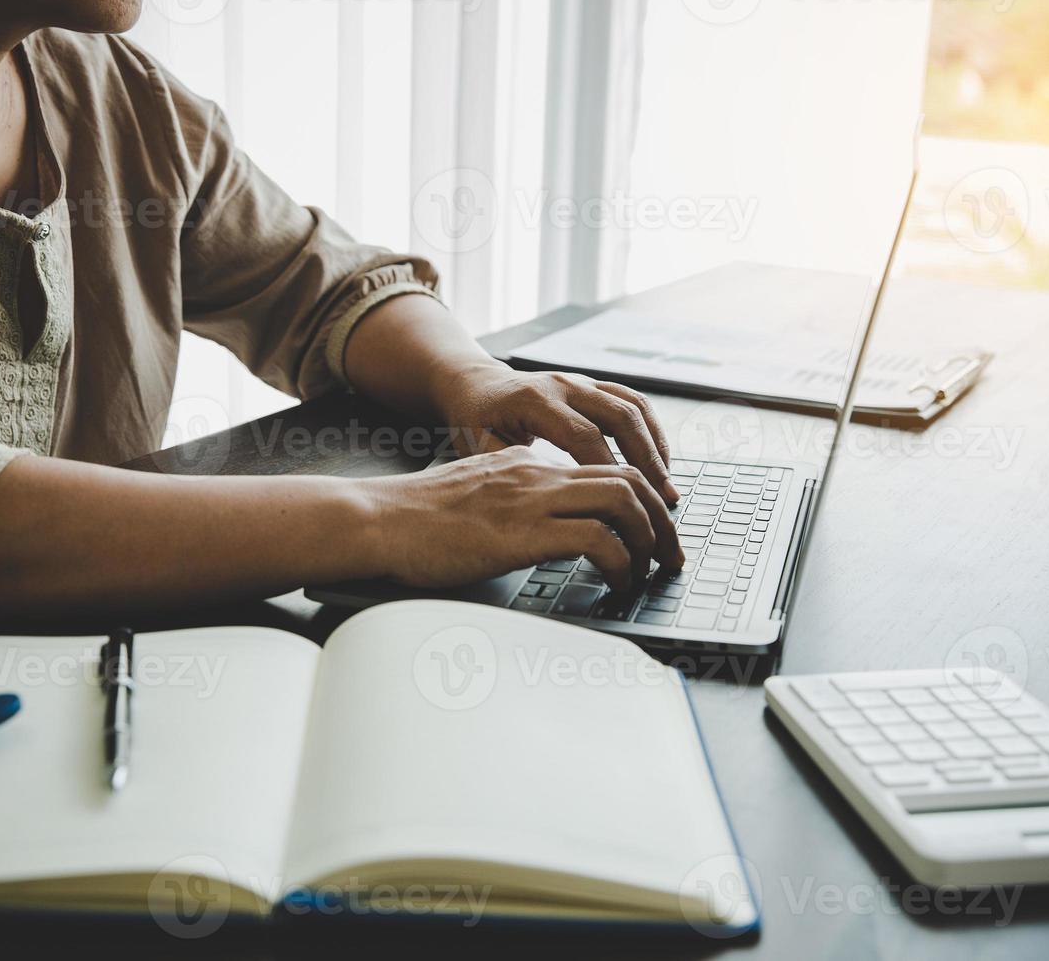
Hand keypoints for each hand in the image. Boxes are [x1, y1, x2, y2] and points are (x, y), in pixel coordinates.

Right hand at [360, 446, 685, 590]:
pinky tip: (617, 584)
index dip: (639, 499)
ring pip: (623, 502)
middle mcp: (538, 473)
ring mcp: (533, 500)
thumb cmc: (412, 519)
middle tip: (671, 555)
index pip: (603, 468)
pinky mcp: (524, 533)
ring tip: (651, 571)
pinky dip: (621, 564)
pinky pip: (598, 541)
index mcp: (526, 463)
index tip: (651, 529)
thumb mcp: (471, 494)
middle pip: (629, 479)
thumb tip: (537, 524)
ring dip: (651, 540)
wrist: (377, 520)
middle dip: (662, 518)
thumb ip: (508, 498)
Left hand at [435, 363, 680, 504]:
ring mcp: (581, 381)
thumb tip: (546, 504)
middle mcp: (563, 384)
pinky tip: (660, 461)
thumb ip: (511, 471)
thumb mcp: (477, 447)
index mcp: (533, 400)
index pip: (583, 436)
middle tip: (663, 498)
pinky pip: (633, 401)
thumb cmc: (474, 420)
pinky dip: (652, 431)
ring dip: (656, 446)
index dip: (608, 470)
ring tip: (668, 484)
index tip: (625, 505)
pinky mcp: (592, 385)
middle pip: (620, 417)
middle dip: (646, 460)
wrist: (474, 383)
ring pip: (634, 406)